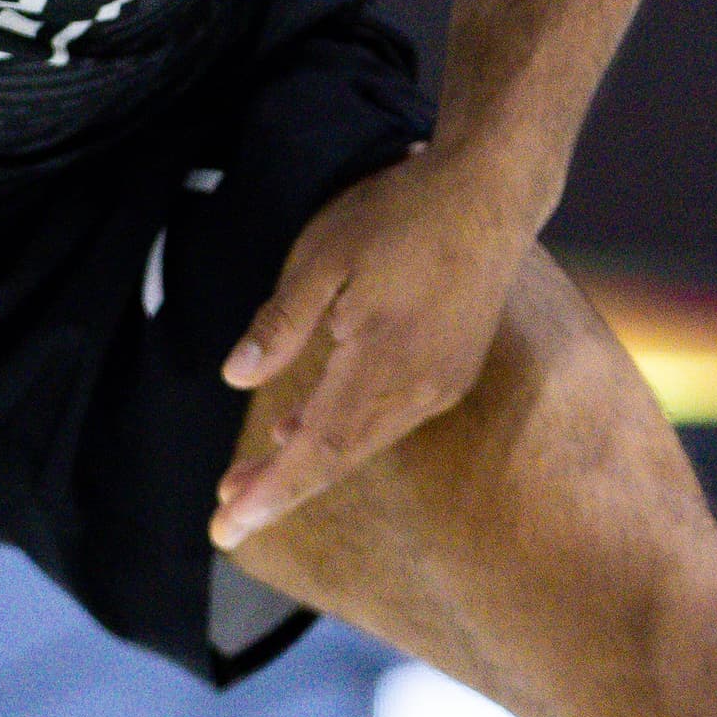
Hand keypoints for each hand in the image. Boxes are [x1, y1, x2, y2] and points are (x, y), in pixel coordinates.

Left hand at [211, 146, 533, 550]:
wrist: (491, 190)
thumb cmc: (403, 213)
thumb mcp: (323, 256)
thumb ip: (281, 324)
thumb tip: (236, 378)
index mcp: (384, 361)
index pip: (320, 449)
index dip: (272, 492)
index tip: (228, 526)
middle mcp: (418, 387)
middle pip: (339, 457)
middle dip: (279, 487)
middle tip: (225, 516)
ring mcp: (440, 382)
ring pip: (363, 440)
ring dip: (307, 459)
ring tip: (250, 477)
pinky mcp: (450, 370)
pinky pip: (386, 417)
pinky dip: (342, 430)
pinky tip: (302, 427)